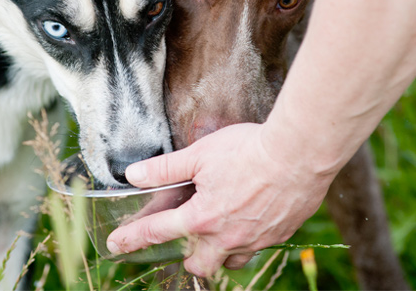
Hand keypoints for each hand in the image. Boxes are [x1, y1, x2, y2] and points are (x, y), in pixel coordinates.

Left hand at [106, 122, 335, 276]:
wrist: (300, 154)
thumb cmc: (250, 150)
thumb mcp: (199, 154)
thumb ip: (165, 168)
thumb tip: (134, 174)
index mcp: (202, 217)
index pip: (157, 232)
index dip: (132, 239)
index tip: (115, 246)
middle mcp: (226, 236)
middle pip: (198, 264)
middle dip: (186, 258)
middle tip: (183, 240)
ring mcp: (254, 240)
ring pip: (229, 262)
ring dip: (218, 254)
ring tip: (216, 234)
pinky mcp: (278, 235)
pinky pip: (255, 250)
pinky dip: (245, 244)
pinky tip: (246, 224)